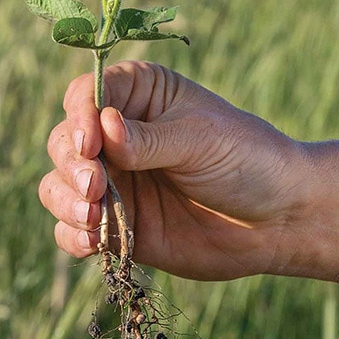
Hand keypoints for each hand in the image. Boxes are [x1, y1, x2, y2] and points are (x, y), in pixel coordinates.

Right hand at [39, 61, 301, 279]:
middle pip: (64, 141)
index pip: (86, 95)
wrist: (278, 220)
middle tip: (94, 186)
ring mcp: (114, 182)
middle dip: (71, 164)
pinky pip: (74, 230)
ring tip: (93, 218)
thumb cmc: (247, 159)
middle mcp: (116, 136)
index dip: (79, 117)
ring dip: (65, 201)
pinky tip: (92, 243)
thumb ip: (148, 139)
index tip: (90, 143)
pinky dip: (72, 236)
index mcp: (139, 95)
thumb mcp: (200, 140)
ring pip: (60, 186)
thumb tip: (102, 128)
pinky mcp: (116, 225)